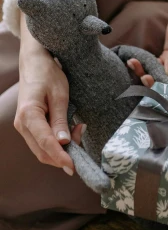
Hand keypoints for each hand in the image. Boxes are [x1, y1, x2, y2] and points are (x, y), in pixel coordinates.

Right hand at [15, 16, 76, 172]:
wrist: (34, 62)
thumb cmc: (48, 74)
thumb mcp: (60, 94)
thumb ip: (60, 120)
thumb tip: (64, 143)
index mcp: (28, 114)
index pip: (46, 143)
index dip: (60, 157)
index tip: (73, 167)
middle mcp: (22, 124)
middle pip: (42, 152)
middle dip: (63, 155)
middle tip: (82, 140)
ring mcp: (23, 126)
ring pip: (41, 150)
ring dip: (60, 149)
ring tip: (78, 131)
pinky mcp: (28, 126)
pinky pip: (41, 142)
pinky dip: (56, 143)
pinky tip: (69, 132)